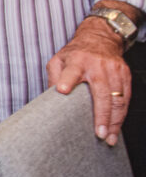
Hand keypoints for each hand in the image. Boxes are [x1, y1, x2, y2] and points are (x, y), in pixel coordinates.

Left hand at [47, 13, 131, 145]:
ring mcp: (114, 70)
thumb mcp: (58, 60)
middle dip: (101, 115)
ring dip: (114, 121)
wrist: (99, 38)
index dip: (67, 80)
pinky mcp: (125, 75)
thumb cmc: (75, 54)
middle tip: (98, 133)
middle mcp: (97, 65)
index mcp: (77, 60)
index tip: (62, 90)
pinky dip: (121, 115)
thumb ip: (54, 77)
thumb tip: (50, 99)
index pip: (71, 71)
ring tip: (108, 137)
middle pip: (101, 92)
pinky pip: (126, 99)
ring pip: (117, 99)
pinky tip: (116, 128)